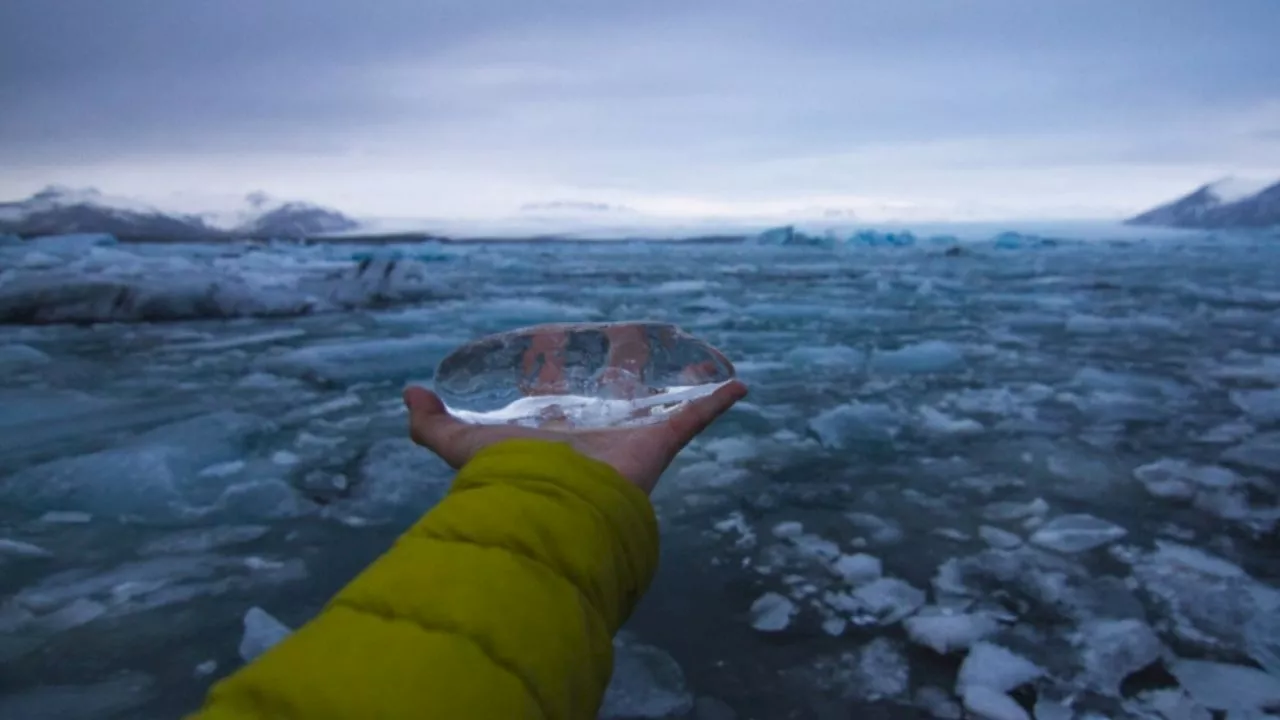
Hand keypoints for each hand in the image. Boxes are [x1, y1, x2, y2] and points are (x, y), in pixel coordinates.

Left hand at [403, 380, 747, 494]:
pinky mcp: (658, 441)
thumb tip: (407, 393)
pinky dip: (718, 401)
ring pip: (660, 405)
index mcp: (556, 431)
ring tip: (696, 360)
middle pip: (616, 399)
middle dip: (628, 375)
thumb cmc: (508, 477)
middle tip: (635, 345)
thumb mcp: (458, 445)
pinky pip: (694, 417)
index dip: (568, 377)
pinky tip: (737, 384)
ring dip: (679, 384)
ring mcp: (629, 437)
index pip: (566, 401)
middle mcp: (594, 434)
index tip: (570, 352)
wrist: (550, 505)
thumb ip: (429, 426)